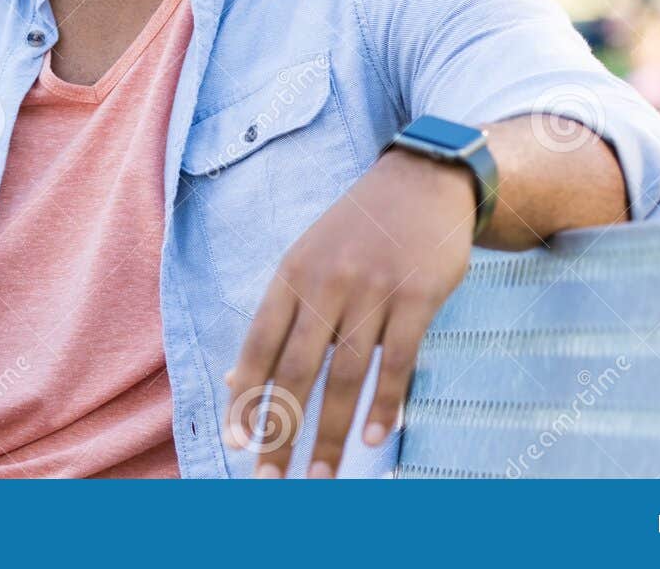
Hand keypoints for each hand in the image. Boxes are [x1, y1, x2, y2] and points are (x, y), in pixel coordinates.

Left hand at [223, 149, 475, 476]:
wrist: (423, 181)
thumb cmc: (357, 229)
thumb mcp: (306, 258)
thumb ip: (277, 317)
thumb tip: (236, 379)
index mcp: (292, 274)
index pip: (259, 345)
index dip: (245, 397)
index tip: (236, 443)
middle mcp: (327, 283)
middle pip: (296, 370)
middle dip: (280, 430)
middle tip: (270, 479)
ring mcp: (374, 290)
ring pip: (346, 375)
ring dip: (332, 433)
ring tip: (320, 476)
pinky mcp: (418, 297)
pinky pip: (399, 362)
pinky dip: (385, 404)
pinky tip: (376, 439)